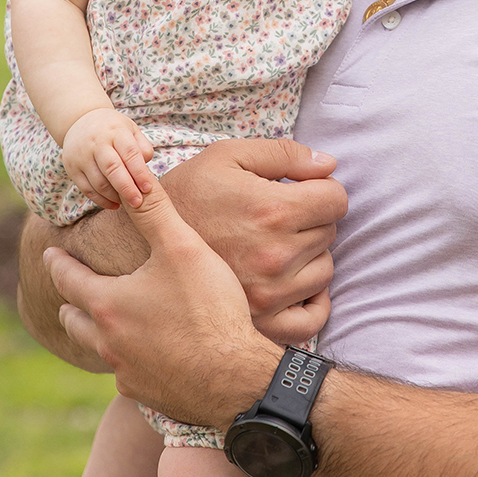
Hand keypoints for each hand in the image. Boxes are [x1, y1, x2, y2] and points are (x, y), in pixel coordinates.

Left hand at [45, 176, 281, 428]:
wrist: (236, 378)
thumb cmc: (208, 309)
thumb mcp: (181, 248)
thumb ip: (154, 211)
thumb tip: (133, 176)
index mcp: (107, 304)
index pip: (68, 279)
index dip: (57, 262)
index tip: (49, 254)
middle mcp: (108, 342)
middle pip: (74, 320)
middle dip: (69, 302)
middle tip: (68, 292)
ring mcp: (126, 372)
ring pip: (98, 348)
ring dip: (95, 332)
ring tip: (102, 321)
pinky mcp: (147, 394)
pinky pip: (127, 372)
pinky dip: (127, 357)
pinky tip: (144, 351)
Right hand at [62, 107, 156, 209]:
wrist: (80, 121)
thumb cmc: (112, 129)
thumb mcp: (130, 129)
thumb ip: (142, 147)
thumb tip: (146, 167)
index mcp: (115, 132)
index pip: (130, 153)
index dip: (139, 172)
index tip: (147, 188)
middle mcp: (97, 143)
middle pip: (112, 169)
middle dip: (126, 188)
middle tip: (137, 202)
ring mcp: (82, 156)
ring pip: (98, 182)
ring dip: (114, 196)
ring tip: (127, 202)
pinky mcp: (72, 168)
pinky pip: (86, 189)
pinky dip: (101, 200)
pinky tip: (114, 204)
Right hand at [163, 138, 346, 343]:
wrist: (141, 246)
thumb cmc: (187, 194)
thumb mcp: (227, 156)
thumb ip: (283, 153)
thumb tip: (329, 164)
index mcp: (273, 211)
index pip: (336, 199)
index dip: (322, 189)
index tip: (303, 191)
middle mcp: (276, 255)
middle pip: (330, 232)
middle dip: (312, 219)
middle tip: (280, 217)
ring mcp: (271, 294)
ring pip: (325, 271)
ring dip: (310, 256)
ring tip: (277, 245)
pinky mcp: (264, 322)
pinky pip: (313, 317)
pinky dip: (312, 300)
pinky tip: (293, 282)